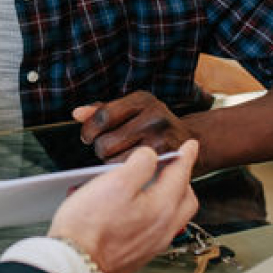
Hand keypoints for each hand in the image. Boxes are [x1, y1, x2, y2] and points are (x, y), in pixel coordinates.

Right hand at [48, 140, 198, 272]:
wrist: (77, 263)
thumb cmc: (90, 226)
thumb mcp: (115, 183)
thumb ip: (139, 165)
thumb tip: (150, 156)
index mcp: (162, 207)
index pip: (181, 175)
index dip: (186, 156)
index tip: (190, 145)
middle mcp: (163, 228)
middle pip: (184, 199)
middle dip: (181, 179)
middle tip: (172, 166)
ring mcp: (151, 244)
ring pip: (170, 215)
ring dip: (166, 196)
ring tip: (148, 185)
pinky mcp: (137, 254)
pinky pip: (153, 228)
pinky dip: (149, 212)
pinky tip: (128, 210)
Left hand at [73, 91, 198, 161]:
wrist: (195, 141)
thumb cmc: (152, 126)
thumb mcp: (130, 110)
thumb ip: (100, 111)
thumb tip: (77, 114)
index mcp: (142, 100)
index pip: (103, 116)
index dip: (89, 130)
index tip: (87, 137)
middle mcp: (155, 115)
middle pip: (107, 142)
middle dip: (101, 149)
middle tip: (108, 149)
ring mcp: (163, 138)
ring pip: (116, 161)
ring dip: (111, 163)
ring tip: (120, 157)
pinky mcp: (167, 160)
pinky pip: (131, 172)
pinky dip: (125, 172)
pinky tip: (130, 167)